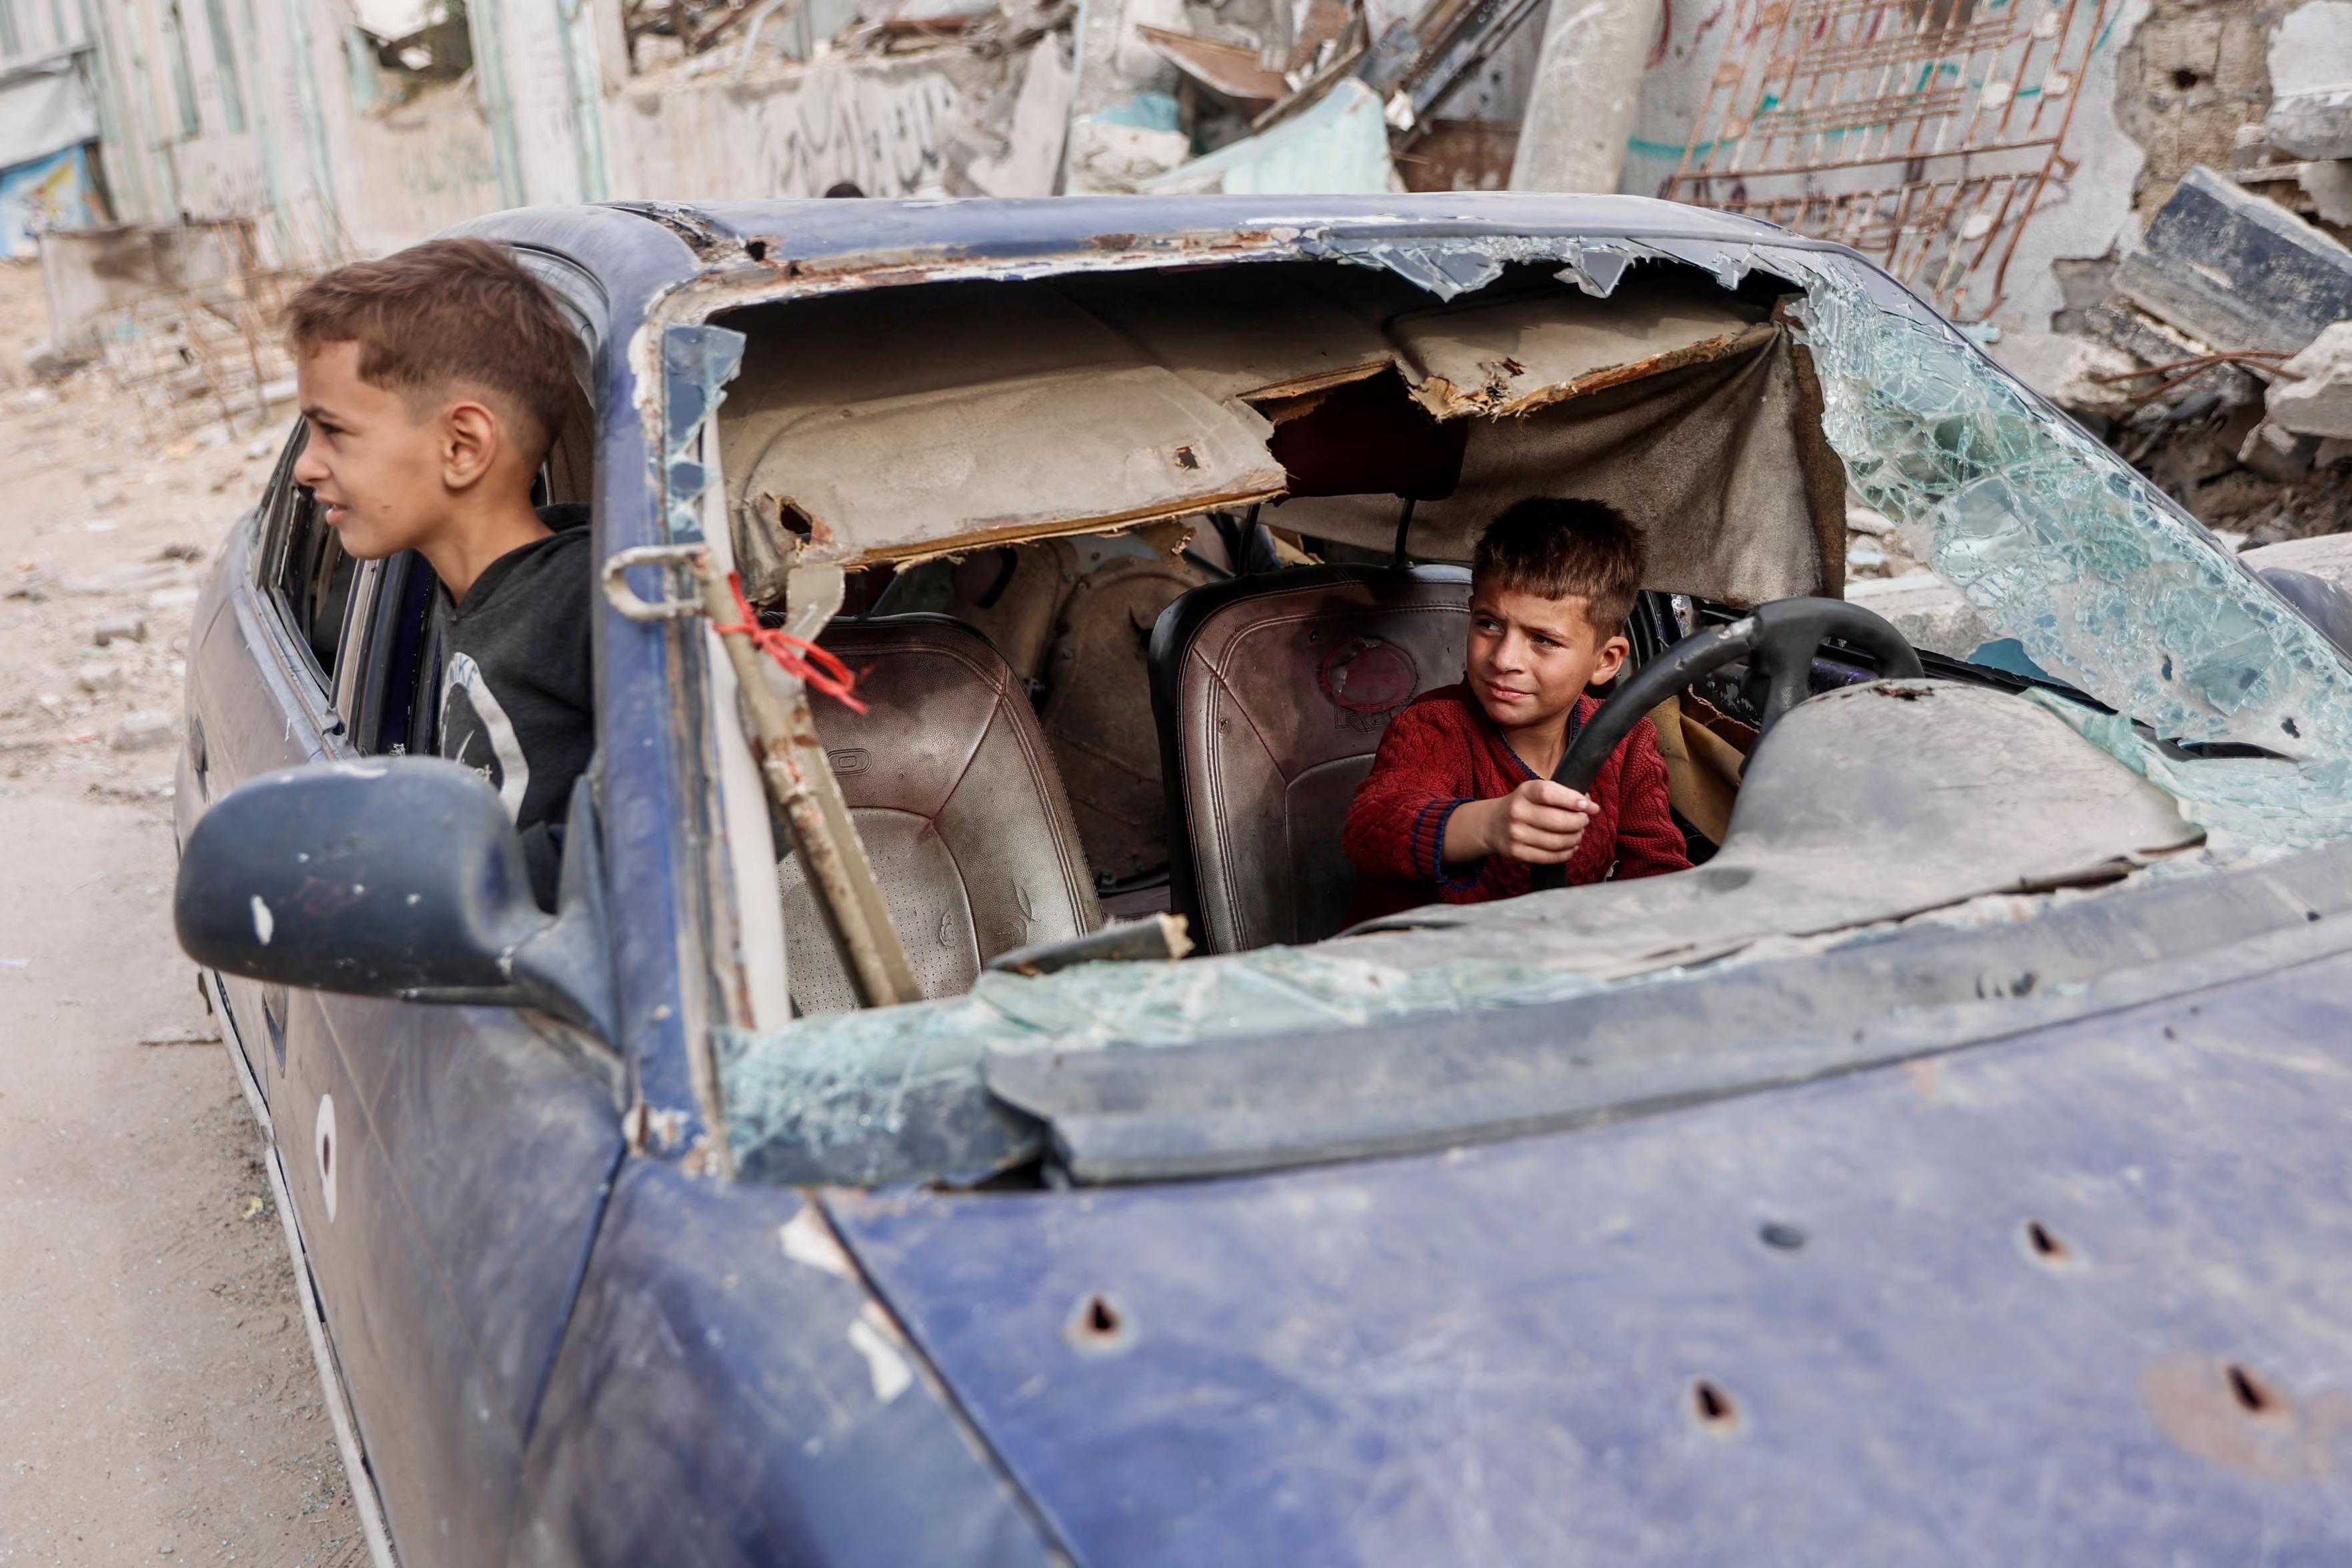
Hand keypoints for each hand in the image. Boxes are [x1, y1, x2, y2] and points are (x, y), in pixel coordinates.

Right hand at [1445, 780, 1596, 867]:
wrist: (1493, 824)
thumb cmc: (1525, 805)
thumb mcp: (1537, 791)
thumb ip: (1563, 794)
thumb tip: (1590, 806)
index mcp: (1524, 792)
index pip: (1549, 794)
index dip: (1573, 800)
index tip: (1590, 806)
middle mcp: (1517, 812)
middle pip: (1558, 821)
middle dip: (1579, 822)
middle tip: (1584, 821)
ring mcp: (1515, 835)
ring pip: (1557, 842)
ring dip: (1575, 839)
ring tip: (1578, 834)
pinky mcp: (1517, 853)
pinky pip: (1549, 857)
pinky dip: (1566, 853)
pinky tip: (1570, 847)